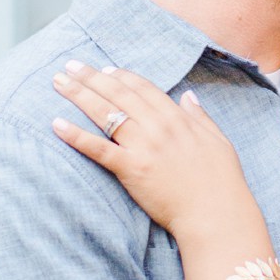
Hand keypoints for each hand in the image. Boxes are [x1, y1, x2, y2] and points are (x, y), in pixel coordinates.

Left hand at [51, 62, 251, 239]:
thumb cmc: (222, 181)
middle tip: (69, 66)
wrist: (215, 214)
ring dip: (78, 95)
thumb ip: (200, 116)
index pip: (142, 88)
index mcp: (177, 118)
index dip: (121, 76)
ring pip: (104, 113)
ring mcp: (142, 146)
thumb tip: (188, 96)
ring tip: (57, 82)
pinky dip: (76, 135)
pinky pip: (98, 148)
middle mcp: (157, 126)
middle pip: (117, 94)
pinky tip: (57, 124)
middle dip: (91, 77)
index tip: (104, 69)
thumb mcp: (218, 141)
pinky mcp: (130, 169)